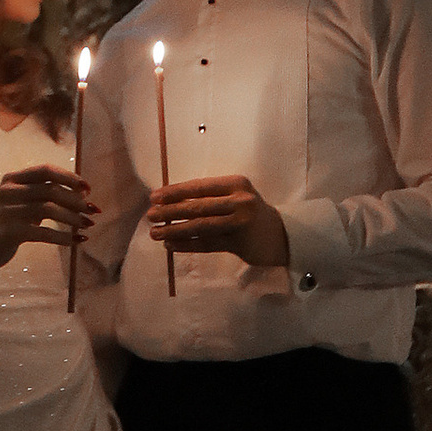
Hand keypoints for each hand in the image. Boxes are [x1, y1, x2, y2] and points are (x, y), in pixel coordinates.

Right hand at [0, 164, 95, 293]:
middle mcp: (9, 190)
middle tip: (93, 211)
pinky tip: (77, 241)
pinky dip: (63, 237)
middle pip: (50, 190)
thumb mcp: (22, 202)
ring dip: (72, 218)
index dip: (69, 177)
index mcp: (12, 179)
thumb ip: (43, 194)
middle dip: (76, 200)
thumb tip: (81, 193)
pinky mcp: (10, 232)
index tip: (88, 188)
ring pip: (48, 210)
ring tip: (88, 225)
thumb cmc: (7, 223)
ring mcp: (8, 211)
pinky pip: (43, 233)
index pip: (45, 170)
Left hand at [147, 176, 288, 268]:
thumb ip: (210, 196)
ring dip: (175, 230)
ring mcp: (240, 223)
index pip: (199, 187)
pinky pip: (207, 244)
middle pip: (198, 207)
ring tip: (156, 233)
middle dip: (170, 212)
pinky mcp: (239, 244)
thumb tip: (171, 201)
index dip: (175, 192)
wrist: (281, 234)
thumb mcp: (235, 196)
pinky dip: (187, 245)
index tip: (154, 197)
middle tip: (151, 216)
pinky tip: (171, 246)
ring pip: (200, 227)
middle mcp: (239, 201)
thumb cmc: (250, 211)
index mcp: (236, 184)